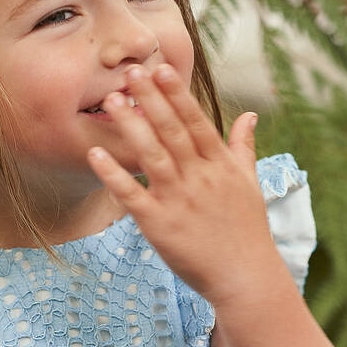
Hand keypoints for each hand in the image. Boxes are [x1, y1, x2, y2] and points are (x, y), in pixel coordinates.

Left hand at [85, 64, 286, 309]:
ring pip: (152, 155)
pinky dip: (113, 174)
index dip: (177, 95)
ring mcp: (179, 201)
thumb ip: (243, 147)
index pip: (196, 122)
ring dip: (131, 126)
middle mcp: (199, 178)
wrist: (246, 278)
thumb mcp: (250, 184)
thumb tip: (250, 115)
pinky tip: (96, 154)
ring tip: (112, 100)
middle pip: (172, 132)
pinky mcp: (159, 225)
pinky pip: (132, 195)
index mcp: (220, 166)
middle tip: (129, 71)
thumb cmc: (248, 232)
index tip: (160, 68)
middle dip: (151, 99)